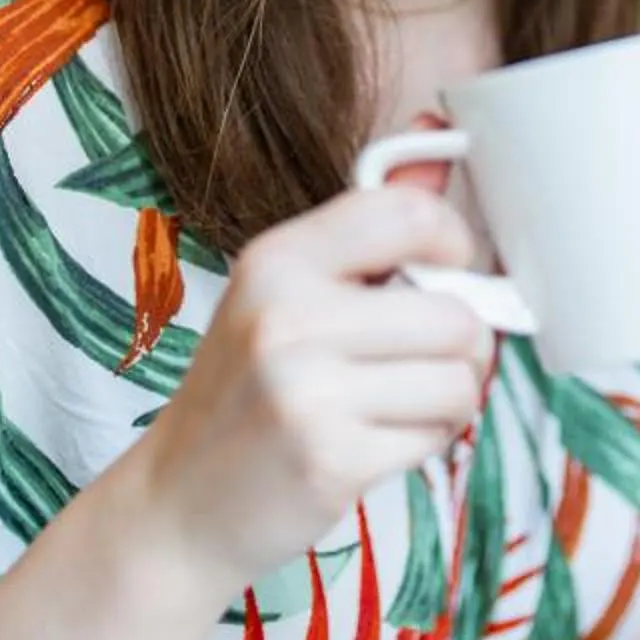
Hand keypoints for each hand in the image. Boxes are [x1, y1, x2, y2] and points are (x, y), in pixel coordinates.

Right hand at [130, 185, 494, 588]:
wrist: (176, 506)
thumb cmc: (243, 393)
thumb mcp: (285, 293)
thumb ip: (370, 224)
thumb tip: (438, 133)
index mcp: (276, 260)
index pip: (408, 215)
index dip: (455, 242)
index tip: (449, 270)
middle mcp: (287, 317)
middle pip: (455, 314)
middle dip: (463, 347)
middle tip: (422, 363)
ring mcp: (307, 391)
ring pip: (459, 379)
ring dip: (448, 400)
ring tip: (395, 406)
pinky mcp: (332, 459)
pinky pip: (437, 436)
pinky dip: (425, 443)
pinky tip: (376, 444)